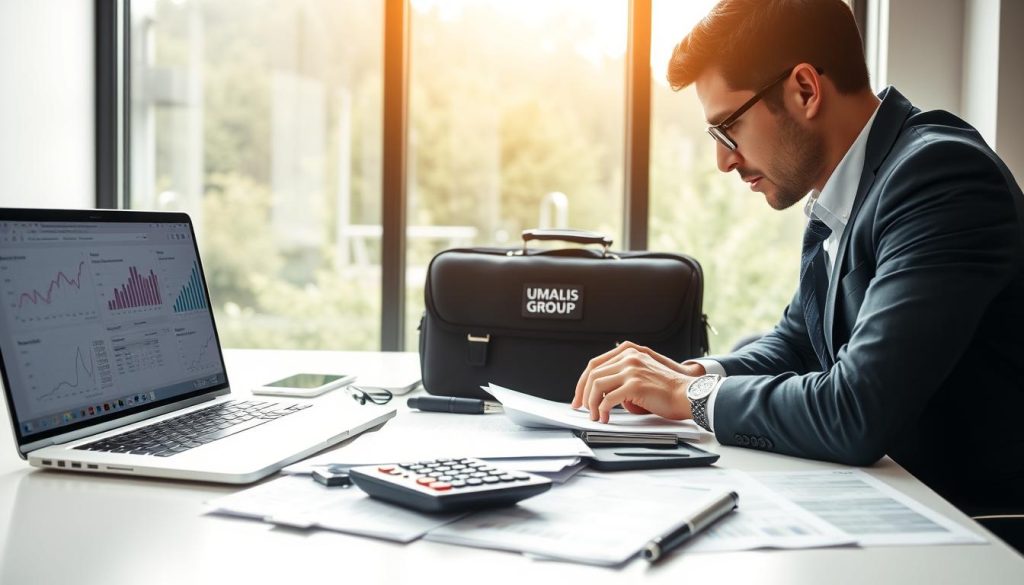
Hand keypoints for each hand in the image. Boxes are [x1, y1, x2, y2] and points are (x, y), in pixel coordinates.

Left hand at [571, 341, 705, 422]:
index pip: (595, 364)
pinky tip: (606, 418)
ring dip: (592, 403)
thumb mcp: (642, 373)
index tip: (579, 396)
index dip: (583, 382)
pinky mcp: (635, 384)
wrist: (688, 394)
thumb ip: (623, 375)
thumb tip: (600, 392)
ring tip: (595, 415)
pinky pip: (608, 398)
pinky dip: (603, 410)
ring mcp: (632, 369)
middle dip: (583, 394)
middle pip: (592, 374)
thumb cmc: (667, 389)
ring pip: (597, 385)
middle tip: (582, 408)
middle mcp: (629, 357)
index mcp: (629, 352)